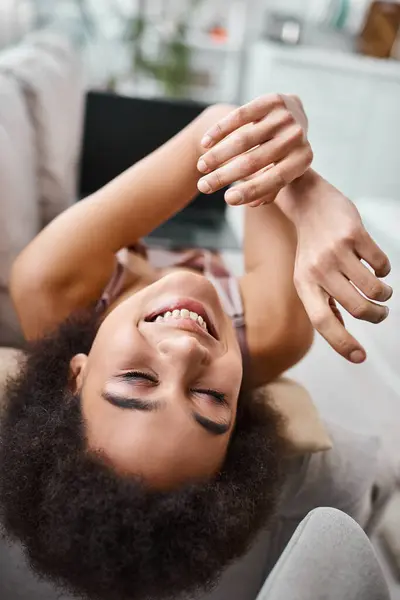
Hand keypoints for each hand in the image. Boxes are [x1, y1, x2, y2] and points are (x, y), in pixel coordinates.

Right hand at [196, 94, 312, 206]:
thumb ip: (270, 189)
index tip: (228, 200)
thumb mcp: (283, 172)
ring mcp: (284, 116)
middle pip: (254, 161)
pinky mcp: (271, 100)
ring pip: (243, 140)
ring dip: (218, 155)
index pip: (275, 180)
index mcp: (302, 159)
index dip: (251, 191)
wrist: (293, 116)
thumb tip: (252, 204)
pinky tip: (205, 144)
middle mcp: (296, 137)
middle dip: (225, 176)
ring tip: (201, 167)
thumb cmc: (283, 154)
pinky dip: (219, 131)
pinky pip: (239, 116)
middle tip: (204, 187)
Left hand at [287, 173, 391, 362]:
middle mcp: (318, 270)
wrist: (309, 205)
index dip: (341, 342)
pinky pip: (381, 264)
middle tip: (381, 314)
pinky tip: (377, 268)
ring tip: (382, 292)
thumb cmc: (311, 249)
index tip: (360, 358)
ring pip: (373, 287)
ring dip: (384, 295)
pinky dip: (385, 272)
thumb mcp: (306, 278)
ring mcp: (336, 251)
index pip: (322, 321)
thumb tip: (341, 336)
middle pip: (356, 307)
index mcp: (304, 285)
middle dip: (376, 316)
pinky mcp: (354, 233)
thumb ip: (322, 304)